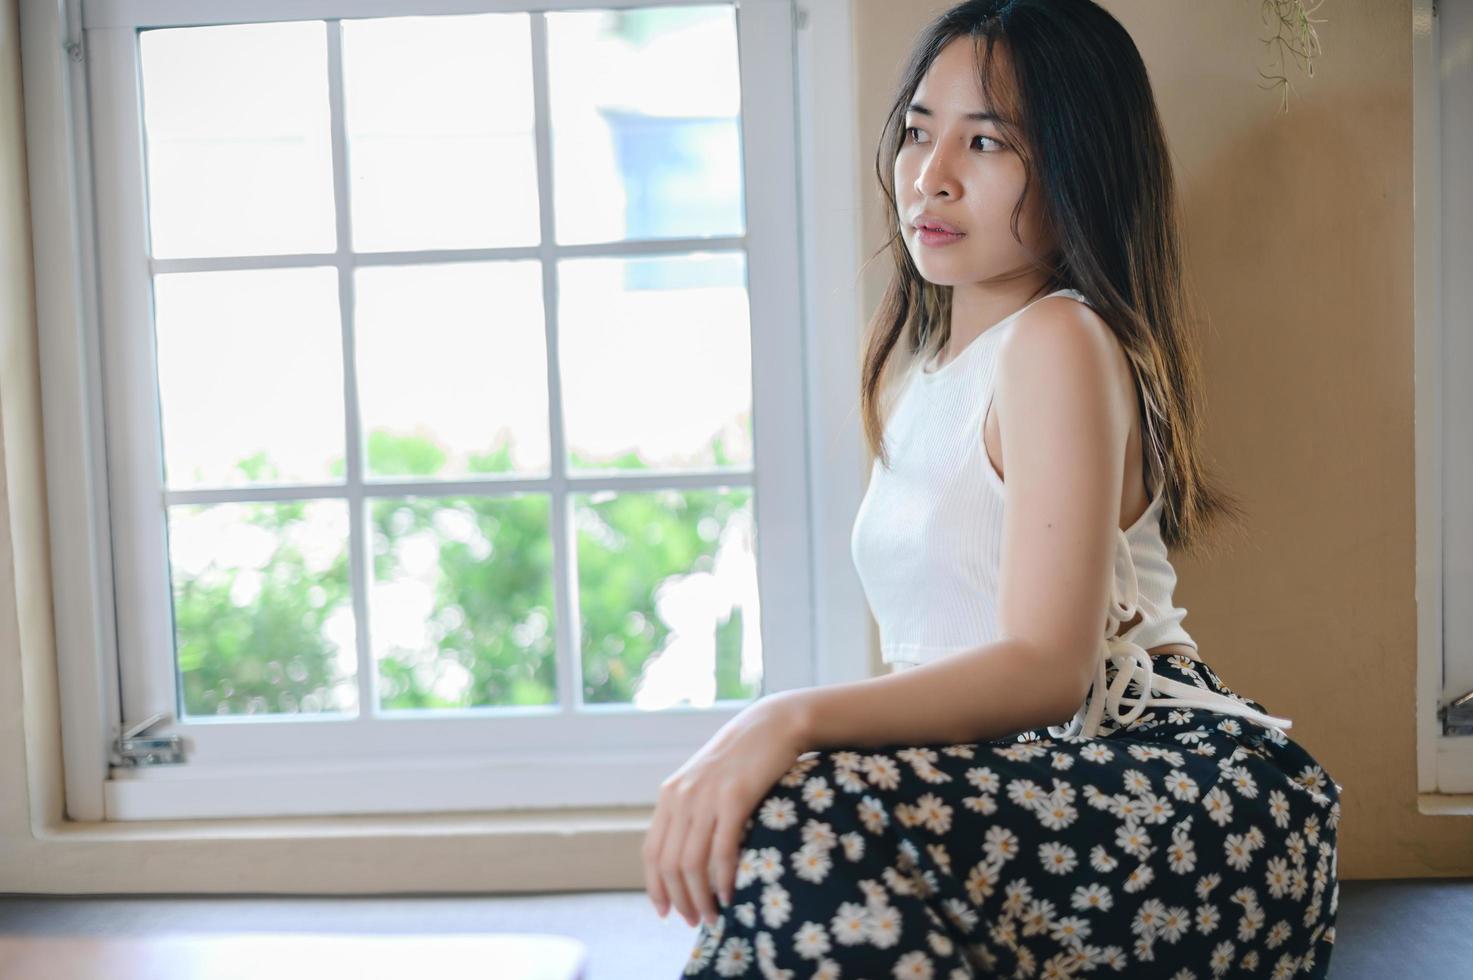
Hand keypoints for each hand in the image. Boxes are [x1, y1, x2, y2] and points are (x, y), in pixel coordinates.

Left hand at [642, 690, 809, 927]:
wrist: (772, 725)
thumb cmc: (743, 759)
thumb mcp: (706, 782)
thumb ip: (692, 811)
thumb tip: (686, 856)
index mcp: (670, 795)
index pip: (651, 852)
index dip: (656, 887)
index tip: (665, 912)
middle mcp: (681, 796)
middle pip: (669, 864)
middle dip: (679, 900)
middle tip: (695, 922)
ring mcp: (706, 797)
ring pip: (692, 863)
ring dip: (700, 897)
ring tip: (713, 916)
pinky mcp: (734, 797)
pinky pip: (722, 849)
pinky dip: (723, 878)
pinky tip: (730, 894)